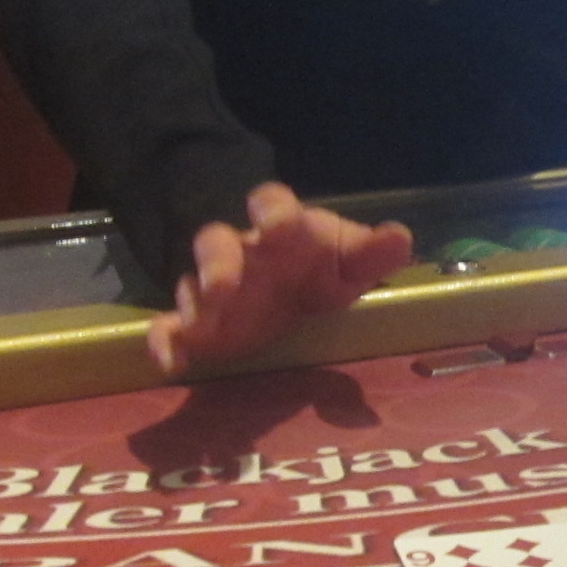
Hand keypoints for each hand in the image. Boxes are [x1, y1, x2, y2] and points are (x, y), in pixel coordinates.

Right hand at [147, 183, 413, 376]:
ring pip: (191, 284)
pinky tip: (169, 363)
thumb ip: (374, 254)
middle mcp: (243, 254)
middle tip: (221, 288)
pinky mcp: (198, 325)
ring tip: (200, 323)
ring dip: (195, 303)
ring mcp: (215, 288)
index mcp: (284, 230)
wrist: (288, 284)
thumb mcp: (352, 261)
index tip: (277, 226)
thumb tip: (401, 238)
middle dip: (218, 263)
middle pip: (217, 243)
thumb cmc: (322, 267)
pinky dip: (165, 343)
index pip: (271, 203)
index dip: (272, 211)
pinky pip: (170, 327)